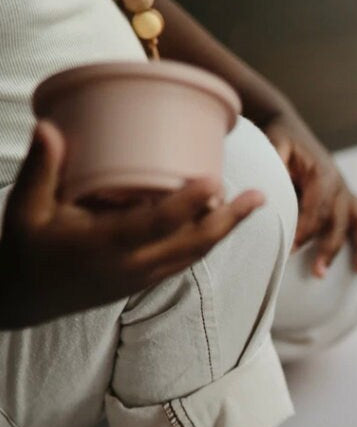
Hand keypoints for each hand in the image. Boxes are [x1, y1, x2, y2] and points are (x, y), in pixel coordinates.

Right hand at [0, 121, 263, 326]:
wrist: (26, 299)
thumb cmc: (26, 248)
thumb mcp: (25, 208)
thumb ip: (41, 169)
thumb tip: (50, 127)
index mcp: (106, 246)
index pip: (156, 225)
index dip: (187, 204)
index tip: (214, 181)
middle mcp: (133, 266)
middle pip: (194, 244)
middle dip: (230, 220)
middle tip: (260, 195)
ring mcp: (143, 277)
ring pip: (195, 254)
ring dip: (225, 229)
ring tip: (251, 203)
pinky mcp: (146, 281)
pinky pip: (186, 260)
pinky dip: (207, 240)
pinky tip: (222, 222)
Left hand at [261, 108, 356, 276]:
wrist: (287, 124)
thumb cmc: (278, 139)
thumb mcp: (273, 145)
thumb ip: (275, 162)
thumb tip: (268, 183)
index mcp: (322, 175)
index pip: (316, 209)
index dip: (305, 230)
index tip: (292, 249)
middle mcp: (339, 184)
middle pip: (338, 222)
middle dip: (329, 248)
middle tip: (318, 272)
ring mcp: (345, 189)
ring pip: (356, 221)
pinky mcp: (345, 192)